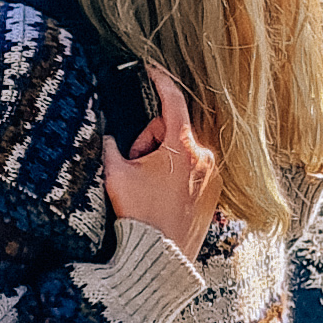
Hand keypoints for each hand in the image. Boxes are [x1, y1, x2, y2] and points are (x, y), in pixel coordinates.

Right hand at [104, 72, 218, 256]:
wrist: (160, 254)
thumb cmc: (139, 214)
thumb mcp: (116, 174)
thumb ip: (110, 145)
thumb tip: (108, 136)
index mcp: (183, 146)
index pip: (172, 100)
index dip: (160, 80)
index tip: (152, 68)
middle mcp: (204, 157)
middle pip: (172, 129)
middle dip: (150, 140)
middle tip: (136, 163)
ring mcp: (212, 175)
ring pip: (182, 150)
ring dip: (163, 158)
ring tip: (149, 184)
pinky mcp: (214, 191)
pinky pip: (193, 168)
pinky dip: (176, 172)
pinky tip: (162, 193)